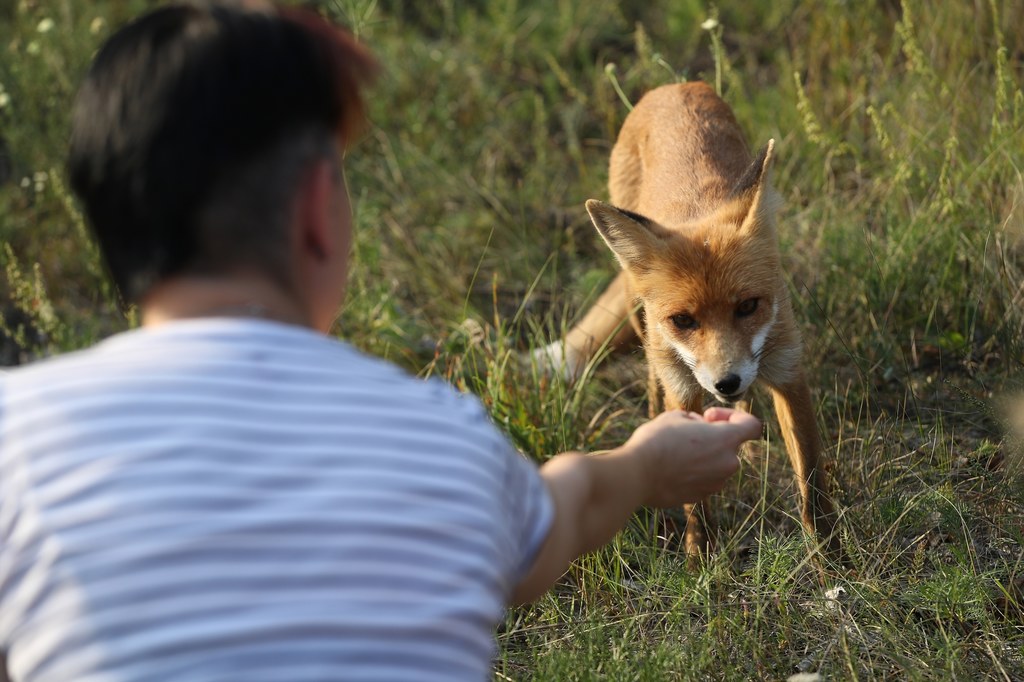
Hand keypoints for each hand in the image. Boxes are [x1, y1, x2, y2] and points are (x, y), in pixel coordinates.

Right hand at [619, 407, 760, 507]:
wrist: (637, 475)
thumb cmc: (656, 441)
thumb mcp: (675, 417)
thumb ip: (694, 420)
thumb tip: (697, 427)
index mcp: (726, 440)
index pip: (752, 426)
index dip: (734, 416)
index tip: (710, 416)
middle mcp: (727, 464)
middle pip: (729, 446)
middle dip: (712, 436)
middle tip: (686, 431)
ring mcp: (715, 483)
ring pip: (716, 464)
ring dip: (702, 455)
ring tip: (674, 449)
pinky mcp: (700, 497)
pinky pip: (703, 479)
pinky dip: (693, 472)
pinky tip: (670, 467)